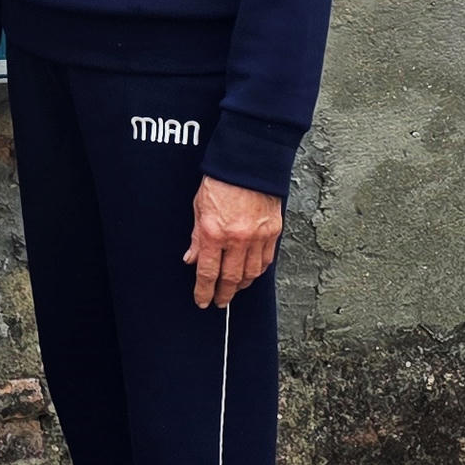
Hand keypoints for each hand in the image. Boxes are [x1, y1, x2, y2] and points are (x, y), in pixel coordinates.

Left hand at [185, 178, 283, 308]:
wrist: (248, 163)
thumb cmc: (221, 181)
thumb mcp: (199, 208)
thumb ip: (197, 238)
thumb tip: (192, 259)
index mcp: (214, 233)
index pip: (208, 273)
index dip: (204, 291)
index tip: (202, 300)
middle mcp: (237, 239)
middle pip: (231, 278)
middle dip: (223, 294)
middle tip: (219, 301)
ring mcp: (258, 237)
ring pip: (251, 273)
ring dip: (242, 285)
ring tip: (234, 289)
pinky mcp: (273, 232)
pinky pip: (266, 260)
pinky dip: (258, 271)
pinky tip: (251, 273)